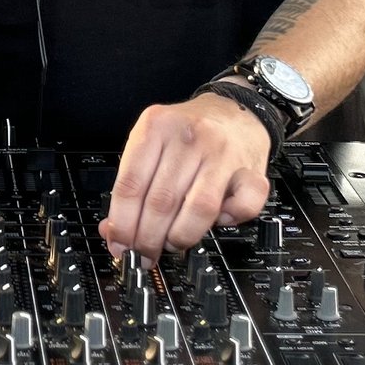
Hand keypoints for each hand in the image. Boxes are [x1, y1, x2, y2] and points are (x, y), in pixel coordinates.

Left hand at [101, 93, 272, 258]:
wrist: (235, 110)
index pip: (130, 185)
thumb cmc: (189, 133)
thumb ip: (131, 186)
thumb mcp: (151, 145)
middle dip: (149, 239)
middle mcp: (189, 137)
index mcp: (156, 126)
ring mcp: (223, 153)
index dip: (122, 225)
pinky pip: (243, 206)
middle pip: (162, 201)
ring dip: (181, 237)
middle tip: (145, 254)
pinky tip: (217, 220)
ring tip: (173, 242)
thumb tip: (113, 233)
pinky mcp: (251, 169)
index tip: (120, 246)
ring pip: (199, 209)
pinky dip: (228, 222)